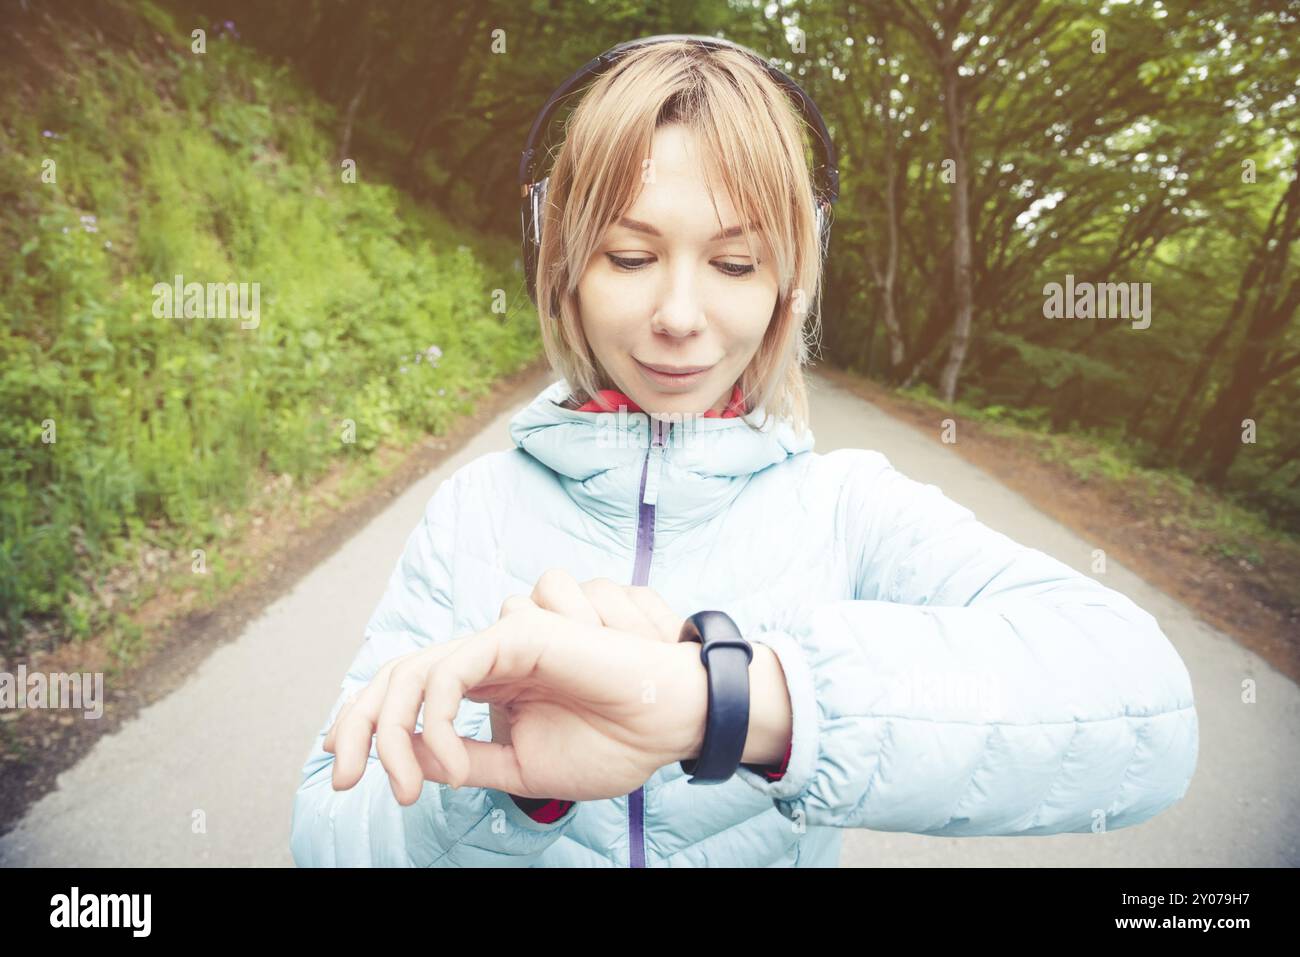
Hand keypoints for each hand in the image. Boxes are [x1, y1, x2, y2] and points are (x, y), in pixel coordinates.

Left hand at [323, 587, 705, 805]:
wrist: (667, 726)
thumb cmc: (613, 741)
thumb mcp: (524, 768)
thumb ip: (473, 762)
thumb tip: (421, 765)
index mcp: (487, 685)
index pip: (408, 690)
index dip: (367, 724)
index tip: (347, 774)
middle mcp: (487, 658)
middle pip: (396, 674)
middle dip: (358, 725)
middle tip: (346, 781)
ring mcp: (501, 641)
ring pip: (414, 670)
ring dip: (394, 732)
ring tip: (405, 785)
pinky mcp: (518, 633)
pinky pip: (451, 670)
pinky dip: (435, 718)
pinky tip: (449, 760)